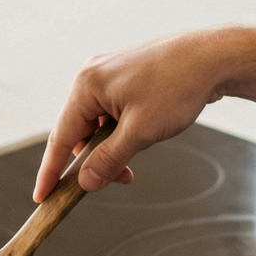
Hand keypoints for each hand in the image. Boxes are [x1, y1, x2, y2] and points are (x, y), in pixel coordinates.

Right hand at [32, 30, 229, 201]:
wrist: (213, 58)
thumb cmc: (177, 86)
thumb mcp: (140, 132)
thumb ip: (109, 159)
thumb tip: (85, 182)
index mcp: (87, 86)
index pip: (60, 137)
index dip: (51, 171)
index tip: (43, 196)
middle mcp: (92, 77)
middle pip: (78, 132)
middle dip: (93, 160)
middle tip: (116, 180)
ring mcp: (110, 77)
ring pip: (97, 125)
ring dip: (111, 148)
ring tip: (134, 160)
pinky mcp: (126, 80)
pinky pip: (112, 114)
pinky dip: (121, 133)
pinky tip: (140, 139)